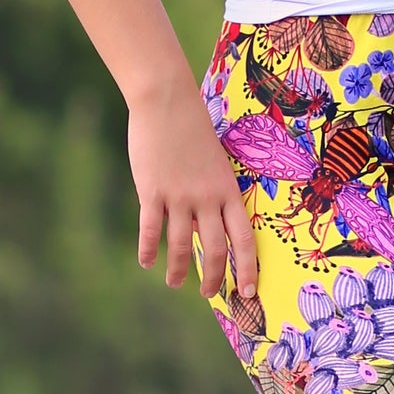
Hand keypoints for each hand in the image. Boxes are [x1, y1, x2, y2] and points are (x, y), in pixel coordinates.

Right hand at [128, 76, 257, 298]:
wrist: (167, 100)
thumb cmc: (192, 132)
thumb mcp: (215, 166)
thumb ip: (212, 198)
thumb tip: (199, 231)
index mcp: (228, 192)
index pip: (243, 240)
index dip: (246, 269)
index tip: (246, 292)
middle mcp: (207, 198)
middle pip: (214, 250)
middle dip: (212, 278)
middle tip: (207, 293)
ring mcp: (179, 196)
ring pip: (180, 246)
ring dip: (178, 270)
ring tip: (174, 283)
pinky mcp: (152, 190)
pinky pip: (151, 229)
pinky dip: (148, 250)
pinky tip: (147, 262)